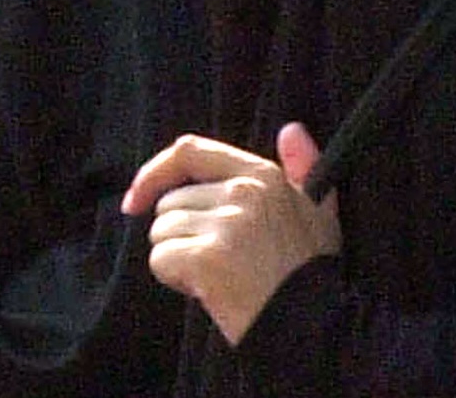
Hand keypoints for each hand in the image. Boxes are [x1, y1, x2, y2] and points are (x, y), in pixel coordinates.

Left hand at [122, 123, 340, 345]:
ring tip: (216, 275)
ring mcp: (226, 224)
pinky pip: (160, 259)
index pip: (190, 151)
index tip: (137, 198)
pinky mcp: (207, 257)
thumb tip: (291, 130)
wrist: (310, 325)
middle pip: (171, 203)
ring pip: (162, 232)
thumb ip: (302, 166)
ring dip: (178, 258)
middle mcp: (244, 191)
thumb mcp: (318, 210)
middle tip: (218, 260)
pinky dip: (174, 279)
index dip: (155, 172)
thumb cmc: (309, 271)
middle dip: (181, 235)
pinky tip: (206, 290)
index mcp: (264, 175)